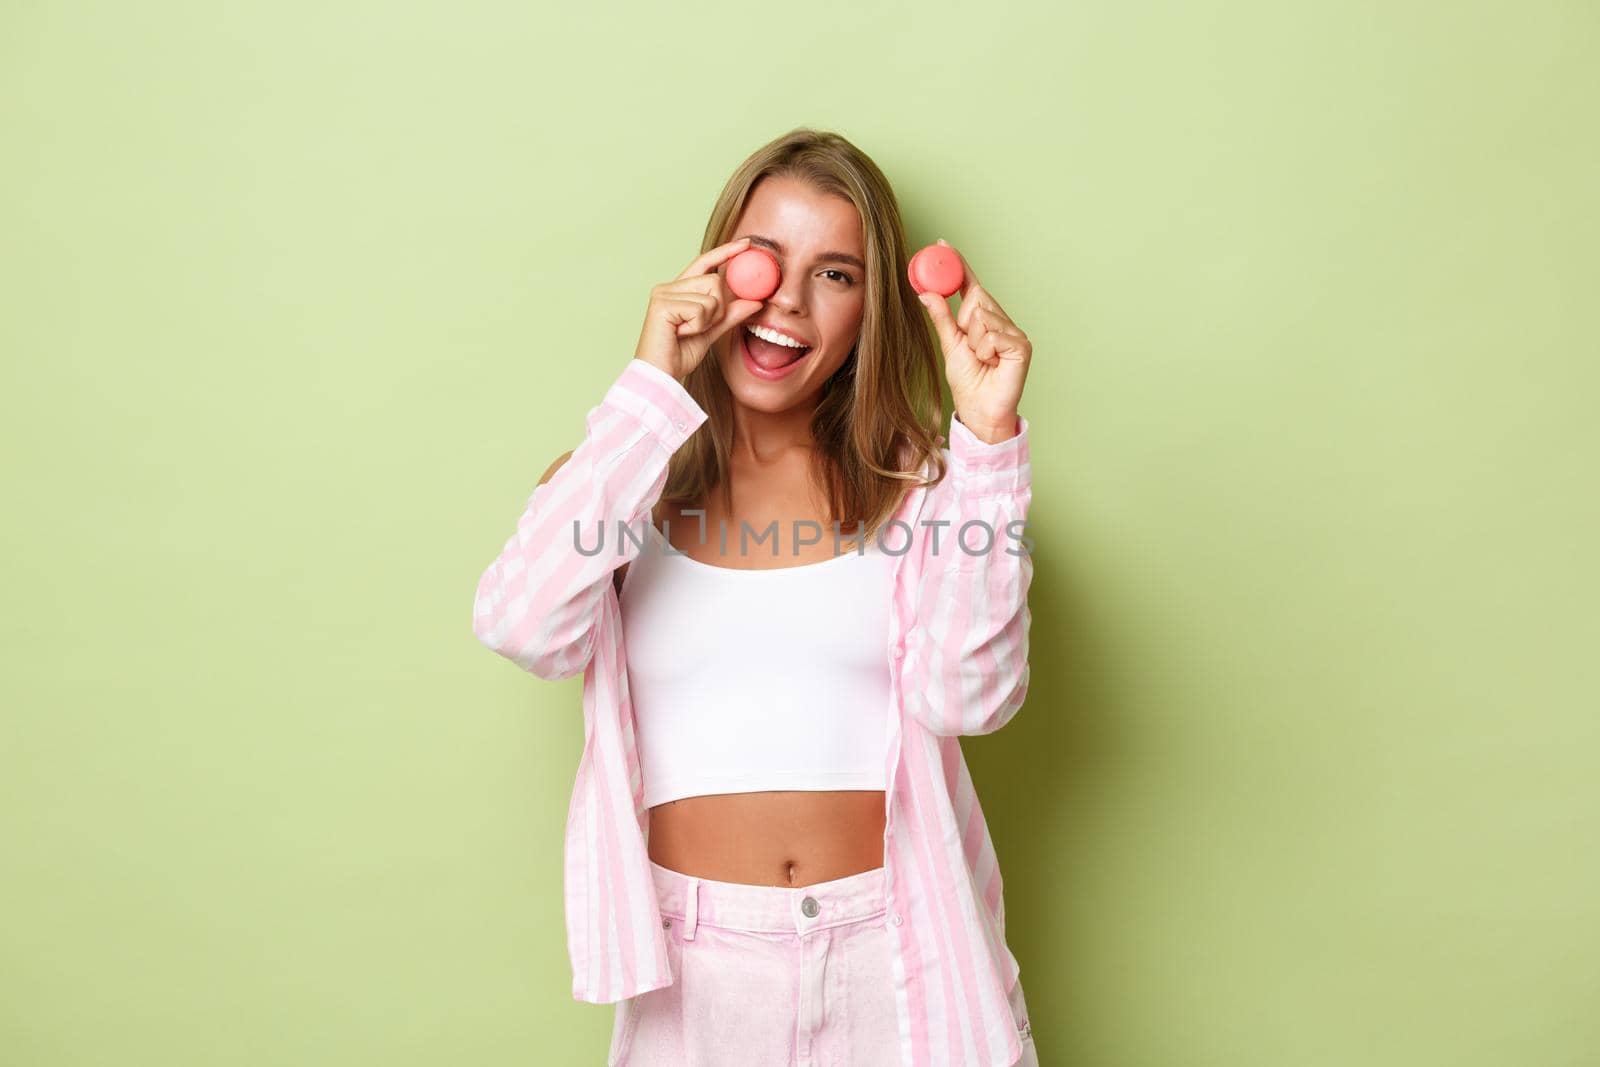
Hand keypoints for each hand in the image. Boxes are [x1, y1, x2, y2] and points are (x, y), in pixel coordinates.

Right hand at [634, 236, 765, 380]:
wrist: (661, 376)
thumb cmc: (679, 355)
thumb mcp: (711, 332)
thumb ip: (730, 315)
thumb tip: (756, 301)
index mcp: (678, 290)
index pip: (705, 263)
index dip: (725, 252)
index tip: (746, 244)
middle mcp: (668, 287)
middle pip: (714, 280)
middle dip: (719, 308)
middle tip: (701, 327)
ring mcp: (663, 294)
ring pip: (710, 296)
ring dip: (708, 320)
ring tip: (687, 332)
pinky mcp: (662, 304)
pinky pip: (700, 309)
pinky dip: (698, 326)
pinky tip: (681, 334)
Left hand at [915, 240, 1031, 441]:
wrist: (979, 410)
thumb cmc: (968, 381)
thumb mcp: (949, 345)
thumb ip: (941, 318)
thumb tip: (926, 292)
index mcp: (983, 319)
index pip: (971, 286)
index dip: (959, 265)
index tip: (943, 244)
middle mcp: (1001, 321)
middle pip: (978, 297)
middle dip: (965, 319)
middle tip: (967, 342)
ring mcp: (1013, 332)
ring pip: (983, 316)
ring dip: (974, 340)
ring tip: (981, 358)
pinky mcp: (1021, 345)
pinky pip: (993, 333)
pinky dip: (985, 349)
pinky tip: (992, 363)